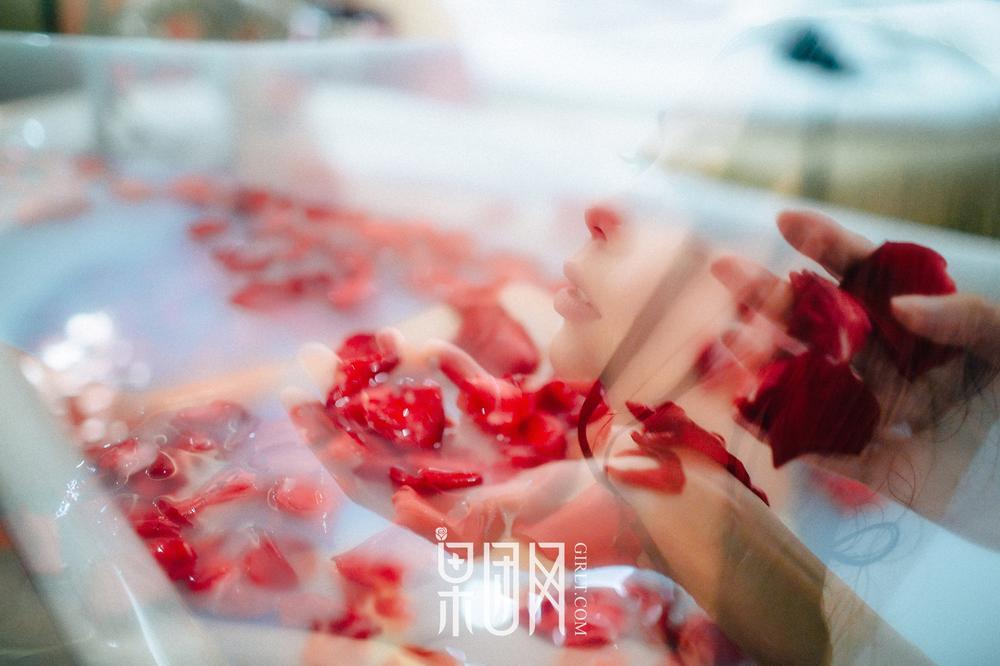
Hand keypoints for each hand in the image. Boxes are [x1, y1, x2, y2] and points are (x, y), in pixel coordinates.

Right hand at [711, 209, 999, 522]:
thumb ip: (967, 317)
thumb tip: (899, 307)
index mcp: (919, 323)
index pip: (865, 275)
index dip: (824, 245)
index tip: (786, 220)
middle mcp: (888, 361)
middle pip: (818, 321)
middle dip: (770, 294)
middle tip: (724, 269)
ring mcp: (875, 412)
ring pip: (805, 380)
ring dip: (762, 360)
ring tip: (726, 338)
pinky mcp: (872, 466)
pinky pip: (817, 448)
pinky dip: (776, 433)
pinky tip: (741, 411)